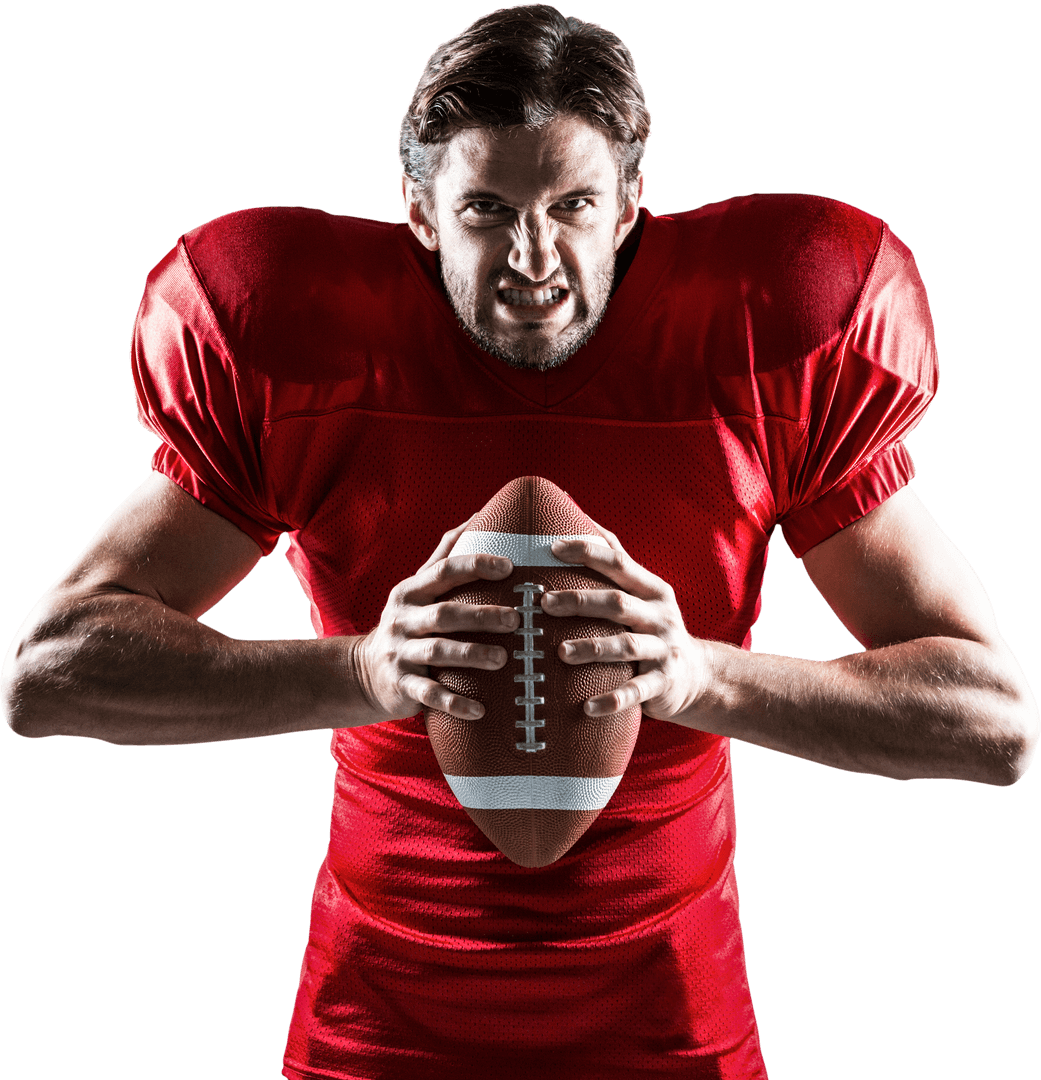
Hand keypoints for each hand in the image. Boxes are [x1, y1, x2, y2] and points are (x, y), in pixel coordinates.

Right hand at [354, 521, 520, 722]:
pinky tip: (480, 710)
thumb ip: (445, 554)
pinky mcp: (402, 687)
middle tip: (517, 619)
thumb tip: (478, 515)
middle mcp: (404, 620)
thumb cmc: (407, 621)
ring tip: (503, 660)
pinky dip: (454, 703)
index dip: (475, 565)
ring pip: (438, 653)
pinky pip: (430, 695)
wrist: (363, 671)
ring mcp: (401, 654)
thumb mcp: (418, 587)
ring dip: (472, 655)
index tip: (508, 566)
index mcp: (411, 592)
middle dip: (481, 616)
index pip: (443, 571)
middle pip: (445, 614)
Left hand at [542, 524, 707, 722]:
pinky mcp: (664, 683)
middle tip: (544, 603)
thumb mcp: (643, 593)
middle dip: (580, 601)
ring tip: (561, 653)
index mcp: (651, 590)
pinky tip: (588, 708)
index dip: (587, 552)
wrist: (699, 676)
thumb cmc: (654, 627)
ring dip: (592, 648)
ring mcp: (664, 650)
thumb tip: (582, 516)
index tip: (552, 547)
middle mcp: (659, 616)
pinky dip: (613, 700)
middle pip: (617, 603)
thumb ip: (617, 560)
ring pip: (626, 646)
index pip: (618, 562)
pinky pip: (637, 692)